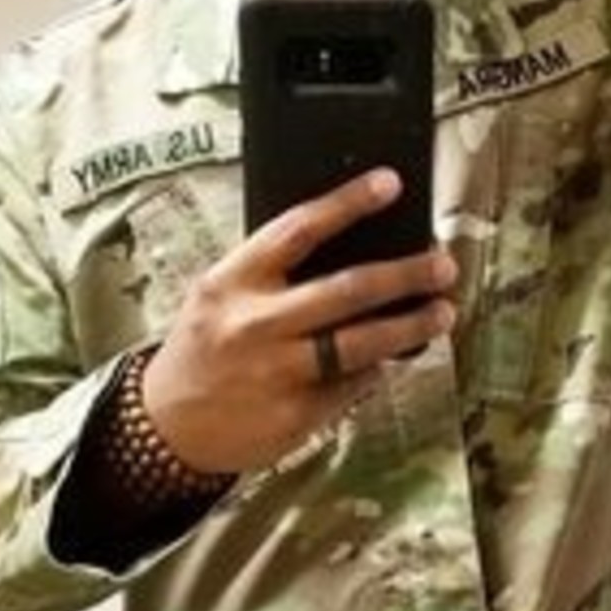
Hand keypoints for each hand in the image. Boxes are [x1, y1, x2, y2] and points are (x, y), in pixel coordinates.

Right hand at [141, 168, 457, 474]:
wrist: (167, 427)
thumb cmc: (207, 345)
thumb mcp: (221, 293)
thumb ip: (274, 272)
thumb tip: (354, 250)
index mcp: (234, 280)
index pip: (298, 228)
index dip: (347, 203)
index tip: (390, 183)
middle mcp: (256, 323)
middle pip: (347, 289)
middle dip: (405, 274)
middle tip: (443, 264)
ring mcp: (278, 372)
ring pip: (362, 344)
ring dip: (410, 326)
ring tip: (443, 313)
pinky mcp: (296, 415)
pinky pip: (353, 384)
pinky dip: (378, 368)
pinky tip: (394, 357)